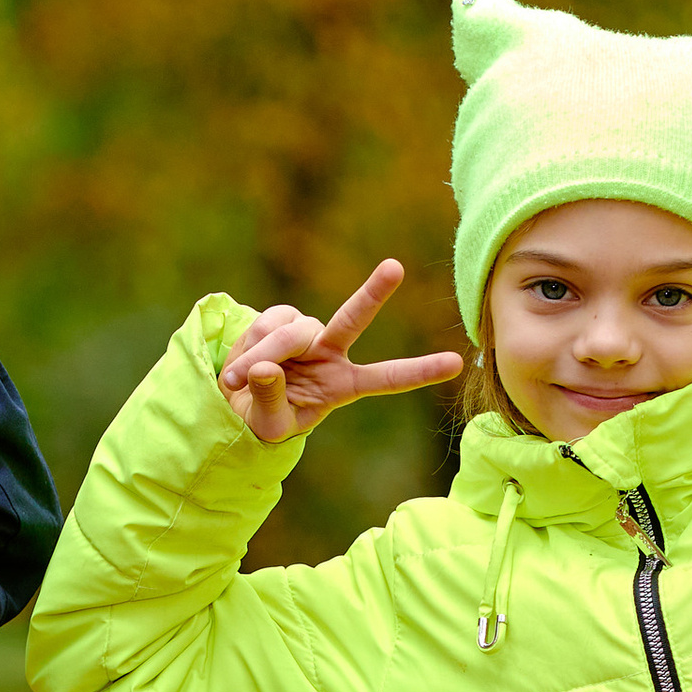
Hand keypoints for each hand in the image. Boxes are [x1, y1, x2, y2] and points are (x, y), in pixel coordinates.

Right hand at [215, 260, 463, 444]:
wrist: (236, 401)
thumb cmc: (265, 418)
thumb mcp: (270, 424)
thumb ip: (272, 401)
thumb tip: (266, 367)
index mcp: (344, 385)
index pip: (387, 378)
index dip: (420, 371)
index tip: (456, 363)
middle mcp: (332, 352)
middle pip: (353, 318)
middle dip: (373, 293)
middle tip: (395, 267)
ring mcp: (307, 332)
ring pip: (289, 333)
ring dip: (261, 356)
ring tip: (236, 380)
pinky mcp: (281, 319)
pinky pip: (265, 326)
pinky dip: (248, 347)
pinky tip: (239, 365)